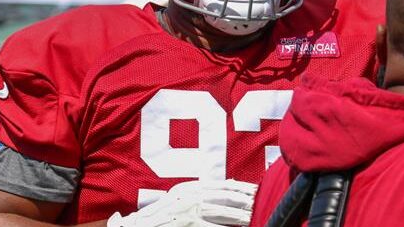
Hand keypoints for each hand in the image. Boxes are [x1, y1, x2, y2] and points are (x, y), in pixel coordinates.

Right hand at [107, 179, 257, 226]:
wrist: (140, 225)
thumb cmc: (164, 213)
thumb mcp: (184, 195)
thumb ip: (207, 188)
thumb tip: (232, 181)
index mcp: (194, 187)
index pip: (225, 185)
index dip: (244, 188)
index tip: (258, 191)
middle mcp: (193, 196)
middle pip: (228, 197)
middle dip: (246, 200)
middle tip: (262, 203)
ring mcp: (190, 211)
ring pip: (224, 213)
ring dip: (241, 216)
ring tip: (255, 218)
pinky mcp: (189, 225)